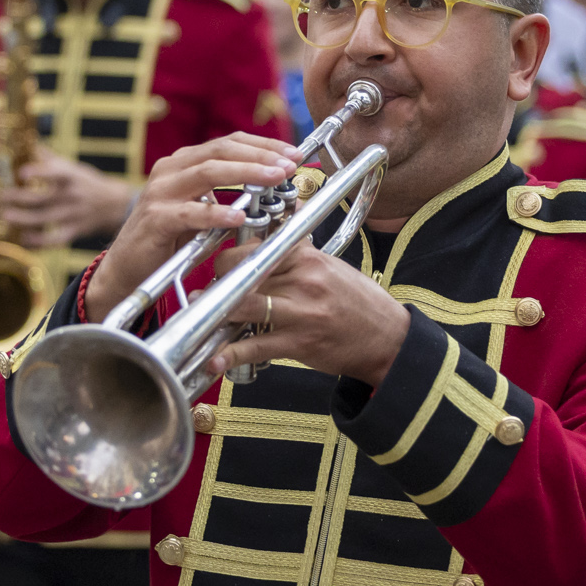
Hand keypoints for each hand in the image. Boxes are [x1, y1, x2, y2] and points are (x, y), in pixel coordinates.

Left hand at [0, 150, 137, 247]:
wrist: (116, 205)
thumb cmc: (88, 183)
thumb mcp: (74, 168)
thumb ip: (52, 159)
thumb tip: (31, 144)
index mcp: (71, 178)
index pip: (55, 174)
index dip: (38, 173)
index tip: (21, 173)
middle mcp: (71, 196)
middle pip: (42, 199)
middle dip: (19, 198)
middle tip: (1, 196)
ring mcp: (72, 215)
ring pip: (44, 219)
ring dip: (23, 219)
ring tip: (5, 216)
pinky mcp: (75, 231)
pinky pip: (55, 239)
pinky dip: (39, 242)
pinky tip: (24, 239)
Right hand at [84, 134, 303, 314]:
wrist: (127, 269)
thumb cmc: (170, 240)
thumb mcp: (204, 211)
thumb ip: (229, 196)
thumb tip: (274, 189)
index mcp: (184, 163)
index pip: (228, 143)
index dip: (263, 145)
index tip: (294, 154)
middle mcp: (171, 170)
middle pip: (221, 150)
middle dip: (260, 155)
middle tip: (290, 164)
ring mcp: (160, 192)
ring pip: (208, 172)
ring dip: (246, 174)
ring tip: (274, 179)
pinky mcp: (155, 219)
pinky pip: (190, 213)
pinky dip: (216, 213)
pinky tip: (238, 216)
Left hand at [206, 241, 411, 388]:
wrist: (387, 337)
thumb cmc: (356, 301)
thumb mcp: (330, 265)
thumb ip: (299, 249)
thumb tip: (277, 226)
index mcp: (308, 258)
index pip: (258, 246)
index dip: (230, 255)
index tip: (218, 263)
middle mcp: (303, 280)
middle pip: (246, 273)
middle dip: (218, 282)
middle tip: (206, 291)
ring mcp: (301, 312)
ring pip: (246, 306)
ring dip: (216, 312)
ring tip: (197, 316)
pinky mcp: (300, 343)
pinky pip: (258, 347)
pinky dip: (232, 355)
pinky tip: (215, 360)